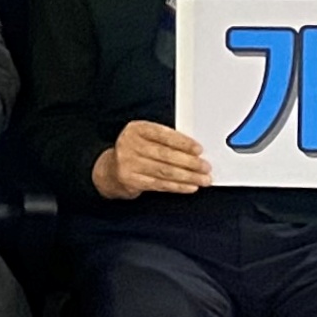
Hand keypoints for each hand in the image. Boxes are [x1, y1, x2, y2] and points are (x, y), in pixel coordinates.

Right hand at [92, 120, 212, 199]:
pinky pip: (160, 184)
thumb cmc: (135, 152)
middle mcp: (129, 144)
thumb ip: (164, 140)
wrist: (110, 171)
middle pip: (165, 155)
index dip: (183, 142)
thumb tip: (194, 151)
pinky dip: (178, 186)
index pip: (163, 134)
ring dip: (187, 176)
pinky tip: (190, 187)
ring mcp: (128, 163)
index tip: (199, 149)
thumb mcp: (145, 138)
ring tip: (203, 179)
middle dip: (189, 162)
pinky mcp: (131, 180)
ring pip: (164, 171)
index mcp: (136, 129)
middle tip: (205, 167)